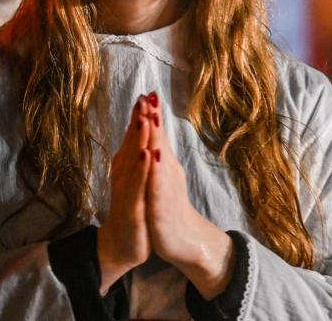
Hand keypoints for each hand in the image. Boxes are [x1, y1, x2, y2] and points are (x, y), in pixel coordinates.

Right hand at [97, 93, 154, 292]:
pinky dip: (142, 169)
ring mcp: (127, 190)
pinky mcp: (132, 206)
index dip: (139, 115)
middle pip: (132, 142)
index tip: (146, 92)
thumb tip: (139, 128)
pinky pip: (138, 185)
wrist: (122, 243)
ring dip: (138, 138)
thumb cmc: (131, 206)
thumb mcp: (134, 177)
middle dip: (138, 119)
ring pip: (134, 160)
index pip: (134, 136)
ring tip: (144, 118)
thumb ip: (135, 153)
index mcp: (126, 165)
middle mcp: (124, 174)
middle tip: (143, 96)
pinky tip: (147, 155)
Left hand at [145, 93, 234, 298]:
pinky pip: (158, 185)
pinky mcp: (163, 205)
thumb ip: (159, 155)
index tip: (148, 91)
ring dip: (156, 137)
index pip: (158, 136)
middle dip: (155, 118)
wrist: (184, 240)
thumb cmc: (170, 206)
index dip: (153, 114)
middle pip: (160, 141)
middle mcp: (167, 172)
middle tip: (150, 95)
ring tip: (153, 118)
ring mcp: (166, 187)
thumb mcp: (162, 178)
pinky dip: (155, 170)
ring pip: (160, 159)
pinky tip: (153, 157)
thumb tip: (154, 133)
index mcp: (164, 165)